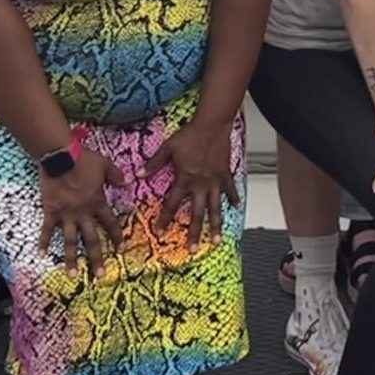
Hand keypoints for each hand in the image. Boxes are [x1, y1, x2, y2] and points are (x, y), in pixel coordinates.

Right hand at [37, 148, 122, 274]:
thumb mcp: (105, 165)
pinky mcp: (50, 211)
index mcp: (97, 203)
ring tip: (73, 274)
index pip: (110, 224)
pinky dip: (43, 242)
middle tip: (100, 275)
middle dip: (96, 258)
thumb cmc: (83, 159)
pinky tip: (41, 254)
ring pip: (69, 241)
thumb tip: (126, 183)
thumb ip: (116, 176)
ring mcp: (65, 214)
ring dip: (71, 259)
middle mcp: (83, 213)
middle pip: (91, 239)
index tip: (120, 250)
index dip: (116, 236)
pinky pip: (46, 229)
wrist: (60, 157)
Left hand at [147, 115, 238, 247]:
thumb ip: (154, 163)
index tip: (159, 232)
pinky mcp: (225, 174)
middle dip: (194, 233)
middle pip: (196, 214)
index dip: (165, 219)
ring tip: (216, 240)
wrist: (212, 125)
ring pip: (216, 208)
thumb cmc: (189, 135)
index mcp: (185, 180)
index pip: (172, 204)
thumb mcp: (168, 148)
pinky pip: (230, 190)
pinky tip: (236, 207)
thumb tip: (138, 175)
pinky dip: (233, 198)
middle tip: (192, 249)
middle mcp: (200, 185)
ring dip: (216, 225)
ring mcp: (215, 181)